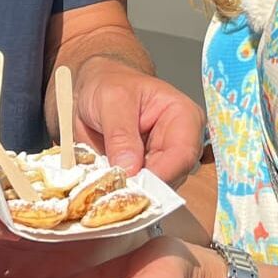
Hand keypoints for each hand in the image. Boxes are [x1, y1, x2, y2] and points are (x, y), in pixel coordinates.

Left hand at [72, 57, 204, 185]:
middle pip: (172, 178)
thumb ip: (121, 134)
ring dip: (130, 193)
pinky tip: (105, 187)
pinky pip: (139, 192)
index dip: (160, 175)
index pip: (183, 154)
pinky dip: (121, 193)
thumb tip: (130, 168)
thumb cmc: (110, 84)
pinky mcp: (146, 175)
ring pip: (155, 191)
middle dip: (143, 188)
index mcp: (184, 117)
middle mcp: (180, 143)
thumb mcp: (112, 100)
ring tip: (105, 186)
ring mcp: (163, 162)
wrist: (94, 87)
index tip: (131, 185)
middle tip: (113, 191)